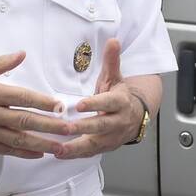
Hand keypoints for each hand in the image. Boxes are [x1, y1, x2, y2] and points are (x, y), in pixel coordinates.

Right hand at [0, 52, 72, 157]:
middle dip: (49, 126)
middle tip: (69, 129)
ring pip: (18, 139)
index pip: (21, 97)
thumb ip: (1, 63)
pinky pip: (6, 150)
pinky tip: (39, 153)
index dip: (42, 102)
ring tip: (60, 147)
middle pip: (24, 120)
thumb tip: (22, 54)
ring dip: (41, 144)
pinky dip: (23, 153)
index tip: (60, 106)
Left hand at [56, 38, 143, 159]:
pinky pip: (90, 153)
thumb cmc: (120, 96)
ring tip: (58, 149)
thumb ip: (112, 61)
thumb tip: (113, 40)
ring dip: (76, 147)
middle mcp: (118, 121)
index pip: (108, 103)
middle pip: (101, 126)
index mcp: (120, 102)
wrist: (136, 116)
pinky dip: (75, 155)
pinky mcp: (106, 147)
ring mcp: (112, 137)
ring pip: (95, 144)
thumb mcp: (115, 77)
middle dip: (82, 128)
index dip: (95, 104)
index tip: (79, 105)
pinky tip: (59, 154)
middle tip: (65, 128)